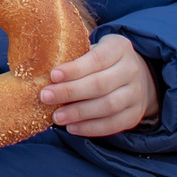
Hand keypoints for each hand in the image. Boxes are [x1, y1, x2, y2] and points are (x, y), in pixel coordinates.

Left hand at [41, 34, 159, 135]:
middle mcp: (132, 70)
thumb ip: (74, 56)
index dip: (74, 69)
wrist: (136, 76)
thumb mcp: (92, 49)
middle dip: (70, 92)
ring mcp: (137, 94)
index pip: (97, 58)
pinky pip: (114, 124)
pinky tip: (72, 127)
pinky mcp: (135, 114)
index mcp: (119, 48)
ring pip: (108, 106)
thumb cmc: (102, 61)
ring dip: (79, 113)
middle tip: (45, 97)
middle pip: (100, 84)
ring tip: (56, 117)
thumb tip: (39, 68)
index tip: (52, 75)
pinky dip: (91, 128)